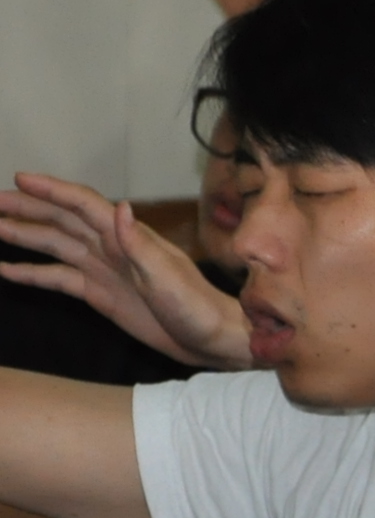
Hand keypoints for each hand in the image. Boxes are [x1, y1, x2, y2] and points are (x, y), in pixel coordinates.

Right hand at [0, 173, 253, 366]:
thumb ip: (140, 245)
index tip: (20, 177)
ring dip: (24, 235)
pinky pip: (58, 277)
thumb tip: (120, 207)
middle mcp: (111, 247)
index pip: (83, 204)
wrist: (211, 340)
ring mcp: (103, 269)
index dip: (52, 190)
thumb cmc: (196, 307)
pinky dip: (32, 273)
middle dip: (27, 207)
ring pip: (55, 244)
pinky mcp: (99, 293)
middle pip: (61, 219)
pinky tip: (6, 270)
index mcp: (127, 237)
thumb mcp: (167, 277)